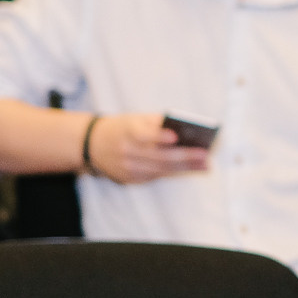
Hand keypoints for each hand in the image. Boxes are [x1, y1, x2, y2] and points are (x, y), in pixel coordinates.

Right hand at [87, 112, 209, 183]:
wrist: (92, 144)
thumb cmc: (123, 127)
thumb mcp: (135, 118)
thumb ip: (158, 122)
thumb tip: (186, 129)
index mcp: (127, 131)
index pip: (142, 135)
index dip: (158, 136)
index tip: (175, 137)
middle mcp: (126, 150)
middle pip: (157, 156)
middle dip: (183, 156)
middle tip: (205, 155)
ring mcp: (127, 167)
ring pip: (159, 169)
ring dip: (185, 168)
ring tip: (205, 164)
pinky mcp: (129, 178)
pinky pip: (155, 176)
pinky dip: (174, 172)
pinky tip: (191, 169)